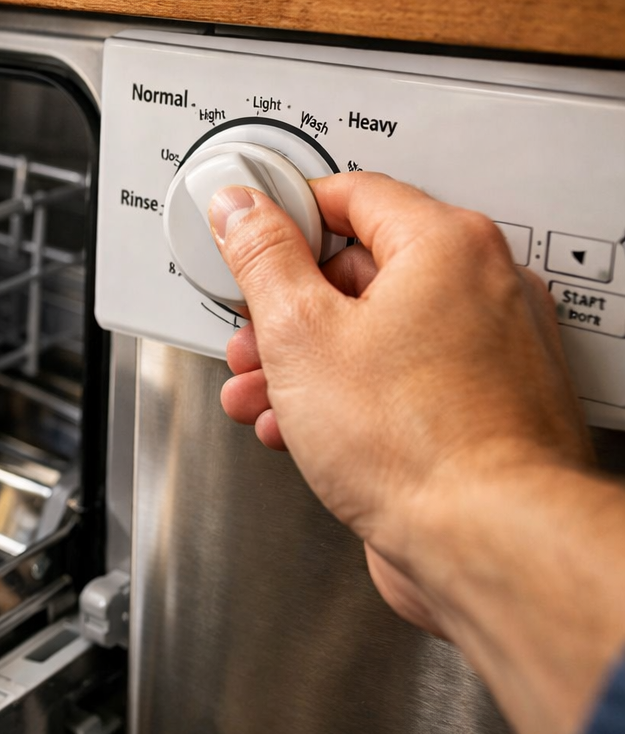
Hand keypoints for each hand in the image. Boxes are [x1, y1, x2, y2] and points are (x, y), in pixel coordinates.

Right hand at [207, 172, 592, 636]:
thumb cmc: (417, 443)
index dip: (282, 217)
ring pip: (376, 333)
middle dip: (284, 312)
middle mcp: (484, 288)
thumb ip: (262, 257)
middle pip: (360, 269)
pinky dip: (348, 397)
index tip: (244, 240)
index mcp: (447, 245)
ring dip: (305, 363)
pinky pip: (402, 381)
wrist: (485, 540)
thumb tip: (242, 208)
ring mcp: (491, 352)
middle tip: (251, 337)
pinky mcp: (484, 409)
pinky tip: (305, 431)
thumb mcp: (299, 332)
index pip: (350, 193)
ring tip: (264, 394)